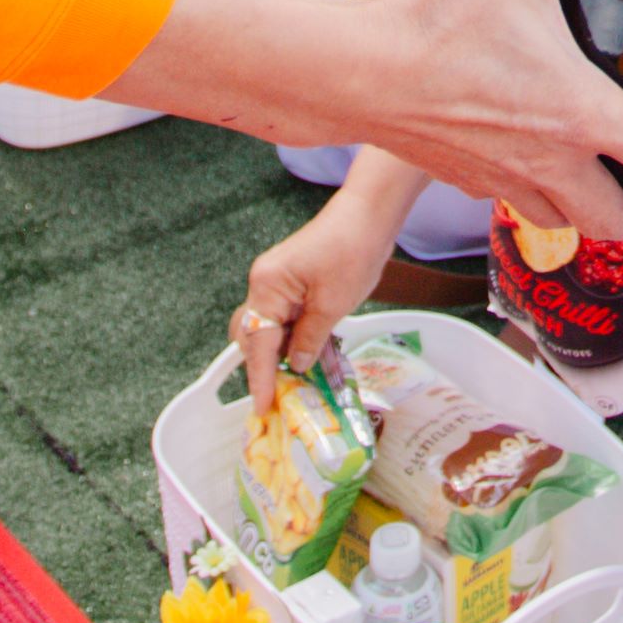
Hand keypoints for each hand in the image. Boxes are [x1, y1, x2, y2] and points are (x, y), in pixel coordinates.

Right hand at [127, 0, 622, 240]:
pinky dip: (536, 191)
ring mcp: (501, 175)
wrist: (352, 71)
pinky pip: (514, 199)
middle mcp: (549, 158)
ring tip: (602, 180)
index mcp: (580, 113)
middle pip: (618, 219)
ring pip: (564, 220)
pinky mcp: (461, 174)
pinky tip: (528, 154)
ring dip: (591, 208)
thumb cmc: (435, 17)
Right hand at [232, 161, 417, 390]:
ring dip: (281, 352)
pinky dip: (292, 337)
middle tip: (282, 395)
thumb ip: (310, 339)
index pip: (257, 343)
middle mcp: (264, 283)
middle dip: (264, 366)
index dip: (260, 379)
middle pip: (253, 336)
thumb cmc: (352, 250)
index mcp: (267, 286)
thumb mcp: (333, 304)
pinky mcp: (291, 282)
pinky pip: (284, 317)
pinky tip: (309, 353)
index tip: (263, 407)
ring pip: (269, 329)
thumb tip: (296, 365)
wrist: (369, 215)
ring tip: (299, 379)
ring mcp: (276, 281)